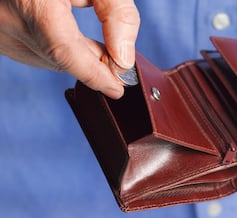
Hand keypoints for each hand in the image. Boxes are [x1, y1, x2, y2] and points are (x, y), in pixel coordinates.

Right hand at [0, 0, 139, 98]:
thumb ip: (117, 13)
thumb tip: (124, 58)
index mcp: (32, 2)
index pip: (64, 52)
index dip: (93, 76)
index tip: (117, 89)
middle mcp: (7, 20)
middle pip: (59, 58)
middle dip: (93, 65)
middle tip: (118, 64)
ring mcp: (0, 31)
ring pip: (46, 58)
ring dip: (76, 58)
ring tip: (101, 50)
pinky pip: (33, 51)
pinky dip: (58, 51)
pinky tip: (74, 41)